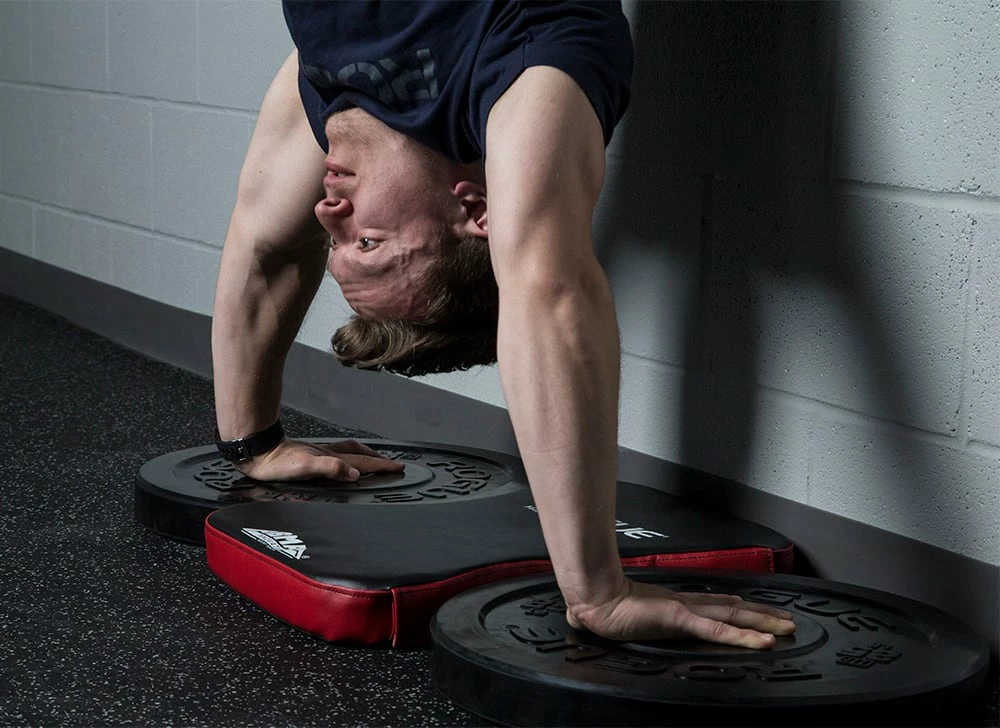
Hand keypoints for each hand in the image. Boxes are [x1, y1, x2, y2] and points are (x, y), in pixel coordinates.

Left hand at [236, 438, 404, 481]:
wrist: (255, 451)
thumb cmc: (274, 462)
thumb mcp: (304, 468)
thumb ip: (330, 469)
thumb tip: (354, 473)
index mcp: (329, 458)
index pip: (361, 462)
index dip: (380, 466)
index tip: (398, 468)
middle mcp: (326, 454)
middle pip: (359, 454)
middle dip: (378, 460)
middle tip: (393, 464)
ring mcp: (317, 454)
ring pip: (348, 452)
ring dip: (364, 456)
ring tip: (374, 460)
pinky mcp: (307, 456)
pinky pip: (336, 454)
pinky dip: (346, 456)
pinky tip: (342, 461)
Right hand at [566, 577, 796, 648]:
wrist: (593, 599)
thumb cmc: (601, 606)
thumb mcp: (621, 615)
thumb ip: (623, 618)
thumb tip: (605, 618)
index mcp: (671, 603)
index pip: (711, 603)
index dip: (734, 605)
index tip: (752, 606)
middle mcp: (684, 603)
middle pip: (731, 607)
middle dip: (761, 613)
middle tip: (787, 618)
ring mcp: (685, 611)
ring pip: (733, 616)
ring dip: (763, 622)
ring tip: (787, 627)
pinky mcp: (681, 620)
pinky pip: (720, 630)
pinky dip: (744, 635)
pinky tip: (762, 640)